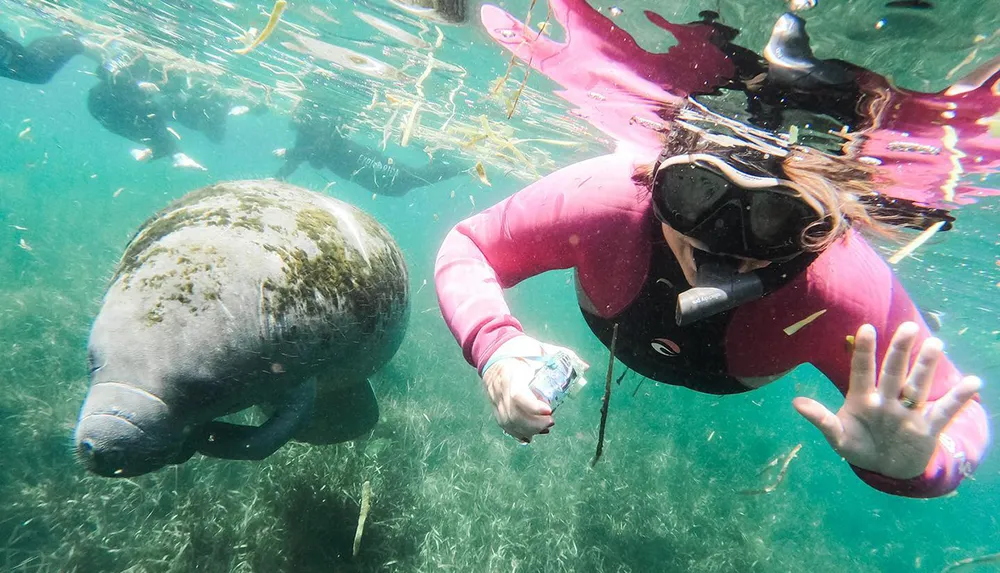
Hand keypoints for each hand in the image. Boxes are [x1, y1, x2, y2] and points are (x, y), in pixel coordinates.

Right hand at [481, 336, 564, 442]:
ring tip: (544, 428)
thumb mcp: (540, 348)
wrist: (494, 350)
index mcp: (512, 373)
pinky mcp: (494, 405)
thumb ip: (562, 356)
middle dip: (534, 423)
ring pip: (507, 422)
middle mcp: (500, 388)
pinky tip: (529, 436)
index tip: (549, 411)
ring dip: (527, 430)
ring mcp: (495, 398)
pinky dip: (516, 433)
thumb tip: (585, 367)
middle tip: (551, 422)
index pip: (518, 395)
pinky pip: (502, 424)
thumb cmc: (519, 349)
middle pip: (513, 413)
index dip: (533, 407)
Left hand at [793, 322, 980, 478]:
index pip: (862, 370)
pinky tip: (973, 382)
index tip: (866, 328)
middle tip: (909, 327)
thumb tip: (795, 402)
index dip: (864, 351)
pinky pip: (944, 412)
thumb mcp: (837, 436)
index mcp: (862, 398)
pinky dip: (958, 399)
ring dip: (926, 366)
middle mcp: (886, 399)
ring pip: (918, 384)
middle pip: (893, 371)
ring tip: (936, 344)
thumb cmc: (858, 445)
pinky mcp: (927, 428)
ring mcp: (907, 412)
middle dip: (900, 350)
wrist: (885, 469)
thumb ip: (821, 419)